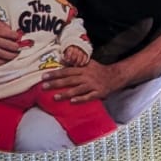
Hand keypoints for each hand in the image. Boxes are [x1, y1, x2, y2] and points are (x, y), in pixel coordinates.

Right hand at [0, 18, 24, 66]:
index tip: (19, 37)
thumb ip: (0, 24)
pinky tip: (7, 60)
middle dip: (16, 47)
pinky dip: (2, 61)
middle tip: (20, 47)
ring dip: (11, 55)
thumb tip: (11, 29)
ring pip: (2, 54)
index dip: (15, 36)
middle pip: (7, 45)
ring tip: (16, 55)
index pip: (7, 33)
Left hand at [42, 32, 160, 103]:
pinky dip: (80, 99)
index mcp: (83, 69)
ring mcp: (92, 85)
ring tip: (54, 97)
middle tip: (43, 87)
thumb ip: (76, 63)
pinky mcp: (98, 93)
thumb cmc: (100, 70)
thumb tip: (63, 58)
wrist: (116, 76)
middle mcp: (86, 76)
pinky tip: (72, 102)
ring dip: (65, 93)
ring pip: (77, 89)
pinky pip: (88, 96)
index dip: (55, 73)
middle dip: (55, 83)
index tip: (43, 76)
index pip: (66, 71)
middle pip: (69, 80)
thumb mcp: (88, 63)